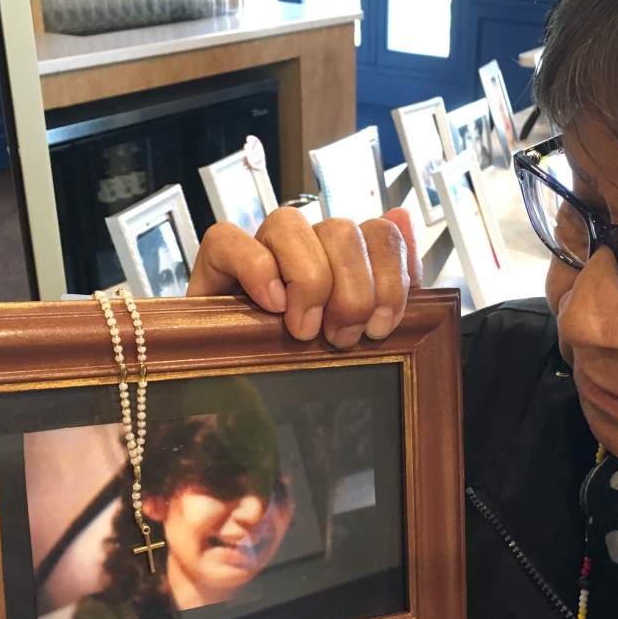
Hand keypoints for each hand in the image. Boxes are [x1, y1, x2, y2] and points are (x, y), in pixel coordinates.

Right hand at [187, 207, 421, 347]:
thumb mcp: (363, 333)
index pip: (379, 232)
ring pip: (287, 222)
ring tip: (304, 330)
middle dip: (351, 291)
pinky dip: (255, 269)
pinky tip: (270, 306)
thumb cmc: (306, 364)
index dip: (390, 277)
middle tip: (340, 339)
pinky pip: (228, 237)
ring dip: (308, 280)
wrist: (241, 402)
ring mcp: (260, 249)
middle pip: (341, 229)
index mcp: (344, 258)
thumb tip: (401, 216)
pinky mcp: (215, 263)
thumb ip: (394, 281)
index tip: (381, 327)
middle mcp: (305, 245)